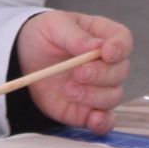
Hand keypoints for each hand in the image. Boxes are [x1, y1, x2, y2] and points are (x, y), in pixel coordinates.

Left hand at [13, 11, 132, 134]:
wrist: (25, 60)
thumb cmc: (44, 36)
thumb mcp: (54, 25)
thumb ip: (74, 35)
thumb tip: (96, 47)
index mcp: (103, 36)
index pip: (123, 40)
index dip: (119, 48)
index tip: (105, 53)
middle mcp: (107, 64)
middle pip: (120, 71)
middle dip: (101, 74)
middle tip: (78, 73)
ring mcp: (99, 88)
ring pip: (113, 96)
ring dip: (94, 96)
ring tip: (69, 90)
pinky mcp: (88, 110)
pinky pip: (105, 120)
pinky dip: (103, 123)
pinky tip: (93, 119)